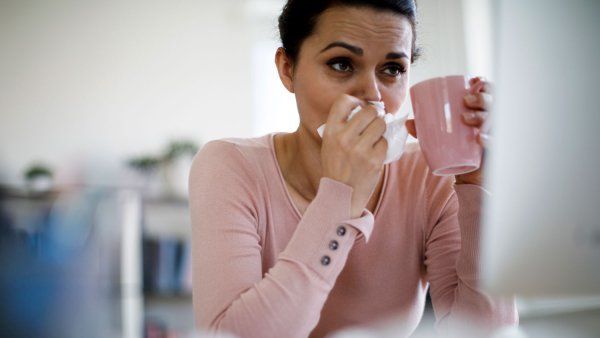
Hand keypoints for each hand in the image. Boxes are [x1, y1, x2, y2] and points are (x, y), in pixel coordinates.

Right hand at [321, 94, 387, 217]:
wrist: (340, 196)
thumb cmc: (336, 167)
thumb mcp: (329, 144)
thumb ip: (342, 126)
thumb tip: (367, 107)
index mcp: (330, 131)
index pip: (343, 101)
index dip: (355, 101)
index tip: (359, 107)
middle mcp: (344, 138)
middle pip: (369, 110)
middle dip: (374, 114)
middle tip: (374, 120)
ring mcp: (360, 150)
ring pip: (380, 124)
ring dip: (380, 129)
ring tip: (373, 137)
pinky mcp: (374, 160)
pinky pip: (384, 142)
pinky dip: (381, 146)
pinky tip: (373, 153)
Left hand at [405, 76, 491, 185]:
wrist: (462, 171)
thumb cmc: (452, 148)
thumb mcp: (437, 137)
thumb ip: (424, 129)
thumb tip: (408, 122)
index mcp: (478, 111)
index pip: (488, 92)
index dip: (484, 84)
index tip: (473, 81)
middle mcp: (489, 120)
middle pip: (493, 103)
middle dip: (481, 98)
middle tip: (465, 100)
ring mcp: (492, 134)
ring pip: (494, 120)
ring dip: (481, 115)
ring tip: (464, 118)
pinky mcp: (492, 150)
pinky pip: (494, 143)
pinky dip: (488, 139)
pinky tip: (479, 138)